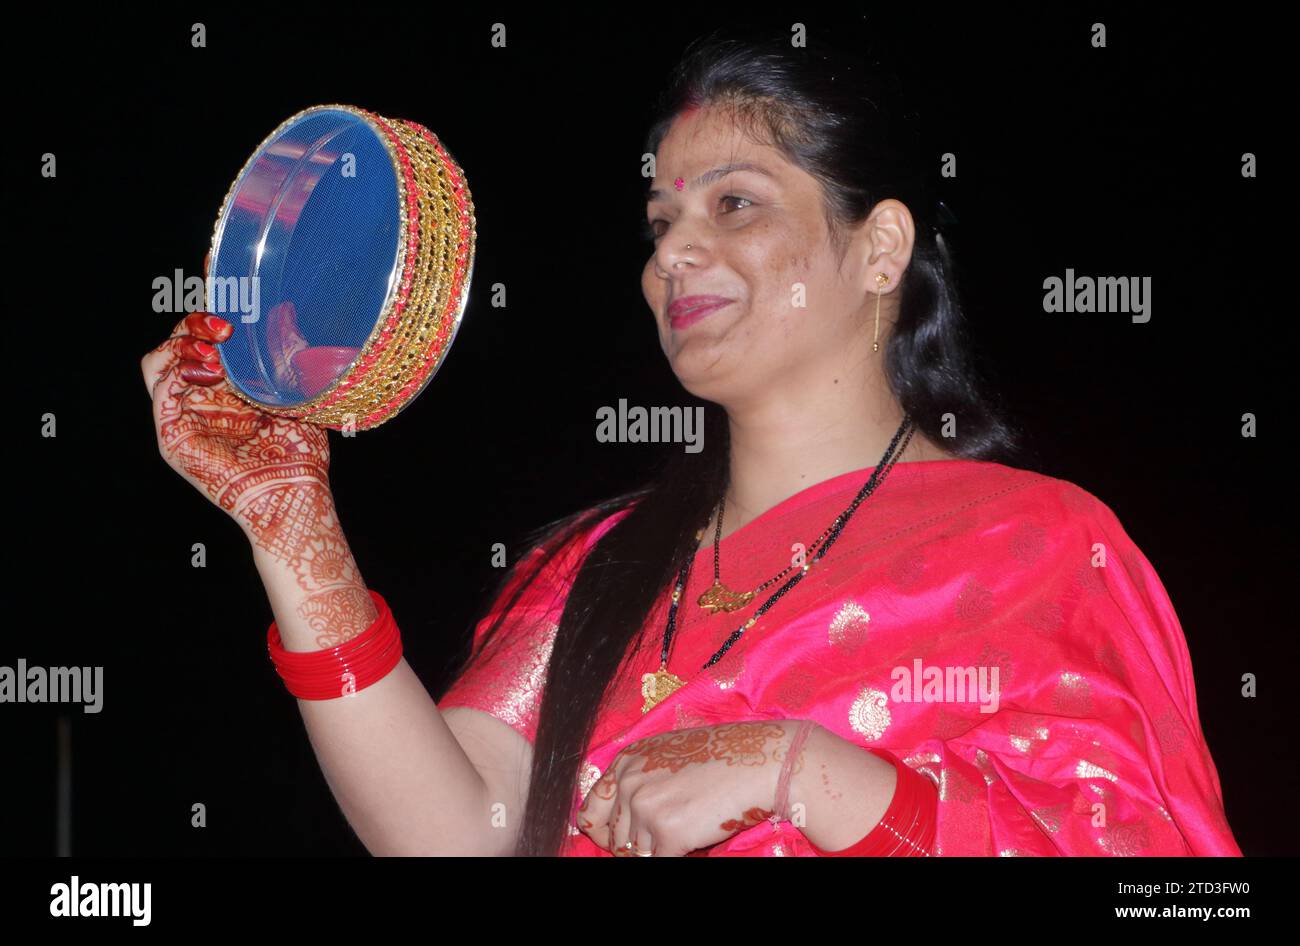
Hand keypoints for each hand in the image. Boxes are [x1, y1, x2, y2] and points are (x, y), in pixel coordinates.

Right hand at [141, 253, 331, 535]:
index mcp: (227, 384)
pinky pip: (160, 388)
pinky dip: (179, 368)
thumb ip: (287, 355)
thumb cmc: (301, 452)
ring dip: (184, 341)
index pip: (205, 335)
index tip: (219, 270)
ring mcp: (182, 415)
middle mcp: (200, 396)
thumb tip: (290, 307)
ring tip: (218, 342)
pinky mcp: (172, 435)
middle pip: (179, 340)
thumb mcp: (298, 391)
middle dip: (197, 321)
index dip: (208, 302)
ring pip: (160, 359)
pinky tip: (210, 368)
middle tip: (227, 321)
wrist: (294, 496)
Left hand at [576, 720, 805, 856]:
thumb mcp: (666, 754)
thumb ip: (638, 781)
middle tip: (671, 833)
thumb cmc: (720, 757)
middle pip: (615, 840)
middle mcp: (629, 783)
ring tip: (689, 828)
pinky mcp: (669, 833)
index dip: (603, 833)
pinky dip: (680, 855)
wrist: (758, 761)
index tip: (622, 840)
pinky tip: (697, 839)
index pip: (590, 813)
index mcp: (625, 762)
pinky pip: (661, 862)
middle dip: (640, 845)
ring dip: (662, 849)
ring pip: (638, 854)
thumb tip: (622, 821)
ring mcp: (647, 808)